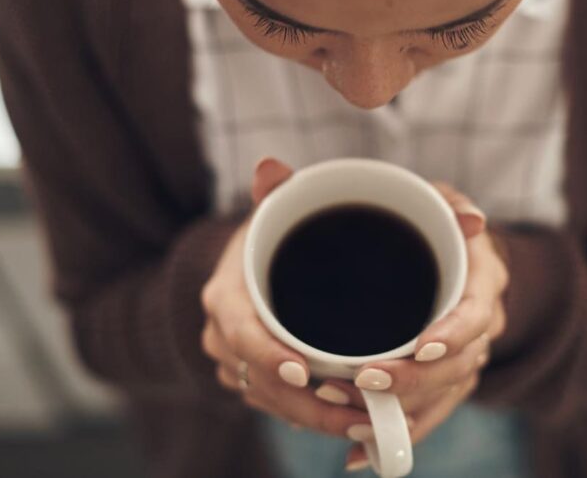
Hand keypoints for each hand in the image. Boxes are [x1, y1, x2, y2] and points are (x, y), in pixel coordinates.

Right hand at [200, 157, 372, 436]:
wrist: (249, 265)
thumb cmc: (268, 236)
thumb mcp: (272, 211)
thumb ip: (276, 191)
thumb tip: (271, 167)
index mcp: (224, 297)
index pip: (239, 333)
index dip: (267, 355)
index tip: (302, 370)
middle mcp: (223, 337)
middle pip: (258, 381)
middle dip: (304, 403)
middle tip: (355, 409)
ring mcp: (235, 363)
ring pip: (269, 401)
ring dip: (313, 416)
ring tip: (363, 420)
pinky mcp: (252, 380)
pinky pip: (276, 407)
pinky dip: (308, 416)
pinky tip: (349, 420)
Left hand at [321, 182, 509, 470]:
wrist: (450, 252)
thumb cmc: (436, 221)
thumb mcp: (442, 201)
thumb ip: (448, 202)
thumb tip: (472, 217)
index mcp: (482, 281)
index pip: (477, 316)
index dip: (453, 335)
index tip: (420, 347)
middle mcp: (480, 326)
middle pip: (457, 367)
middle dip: (411, 380)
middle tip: (364, 379)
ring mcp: (464, 357)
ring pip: (440, 398)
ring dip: (396, 411)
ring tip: (347, 413)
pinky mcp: (444, 381)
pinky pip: (428, 417)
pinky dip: (396, 438)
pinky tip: (360, 454)